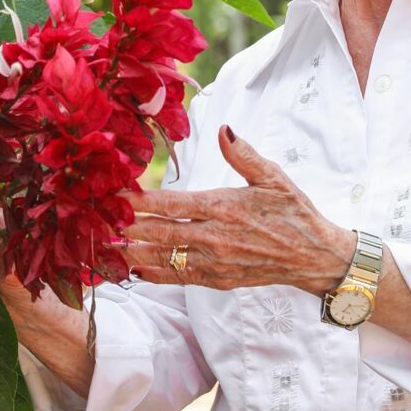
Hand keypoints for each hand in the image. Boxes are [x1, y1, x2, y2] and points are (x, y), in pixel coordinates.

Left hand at [118, 126, 353, 294]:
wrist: (314, 256)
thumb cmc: (294, 213)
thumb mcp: (273, 177)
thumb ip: (244, 155)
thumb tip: (224, 129)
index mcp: (224, 207)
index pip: (171, 204)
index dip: (139, 201)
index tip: (114, 195)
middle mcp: (215, 238)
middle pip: (159, 233)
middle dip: (126, 228)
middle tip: (95, 223)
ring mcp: (215, 263)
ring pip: (165, 258)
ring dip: (133, 254)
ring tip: (106, 248)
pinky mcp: (218, 280)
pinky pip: (180, 278)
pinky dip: (155, 275)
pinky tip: (135, 271)